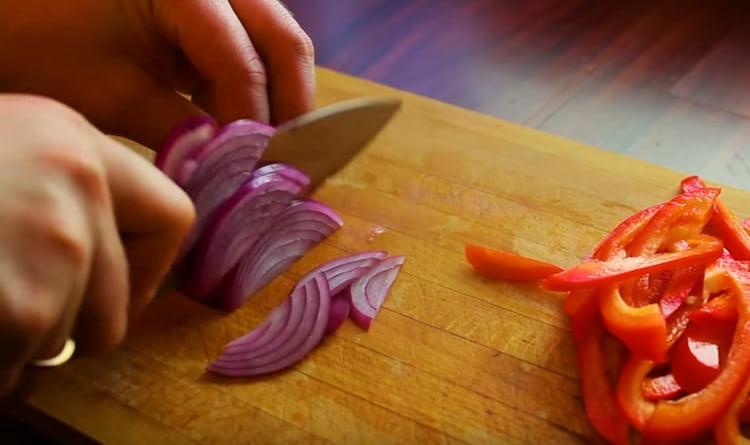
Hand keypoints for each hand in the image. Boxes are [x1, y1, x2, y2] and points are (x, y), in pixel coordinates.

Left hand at [0, 0, 313, 147]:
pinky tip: (245, 125)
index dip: (253, 125)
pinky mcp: (217, 8)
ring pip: (280, 43)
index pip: (242, 64)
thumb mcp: (113, 95)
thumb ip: (184, 130)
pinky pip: (258, 46)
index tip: (257, 176)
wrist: (14, 13)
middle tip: (284, 166)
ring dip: (278, 99)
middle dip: (289, 109)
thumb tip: (236, 168)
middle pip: (285, 43)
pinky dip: (257, 88)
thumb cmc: (46, 44)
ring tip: (266, 150)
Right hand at [0, 95, 193, 392]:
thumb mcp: (3, 156)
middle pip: (123, 289)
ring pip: (75, 329)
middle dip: (78, 316)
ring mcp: (58, 243)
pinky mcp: (25, 305)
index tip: (123, 288)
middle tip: (24, 307)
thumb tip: (109, 245)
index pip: (170, 216)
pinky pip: (26, 359)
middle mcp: (79, 182)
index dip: (150, 268)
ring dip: (28, 335)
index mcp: (73, 138)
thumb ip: (64, 187)